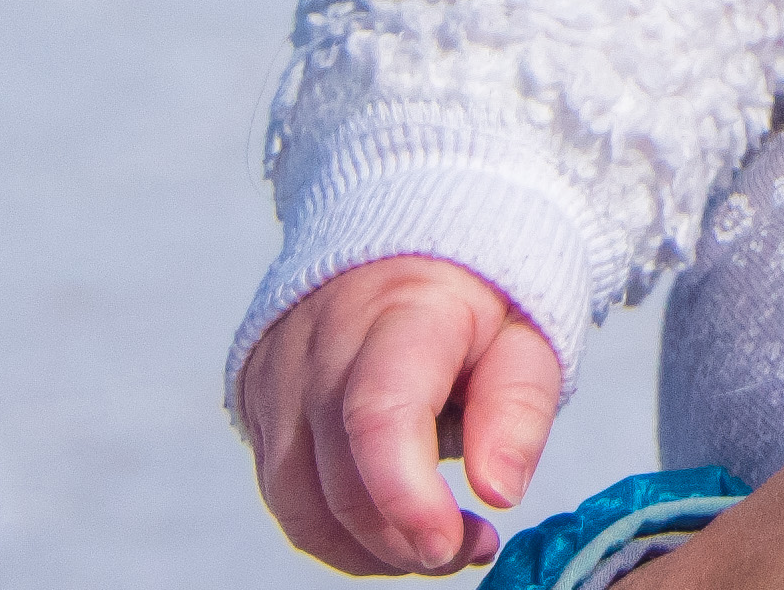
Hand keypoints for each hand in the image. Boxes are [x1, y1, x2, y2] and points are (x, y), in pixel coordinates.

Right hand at [237, 253, 561, 575]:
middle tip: (467, 544)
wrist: (404, 235)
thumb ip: (518, 408)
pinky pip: (283, 492)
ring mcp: (277, 372)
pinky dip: (335, 529)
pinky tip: (389, 522)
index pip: (379, 415)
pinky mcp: (256, 399)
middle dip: (404, 538)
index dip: (408, 499)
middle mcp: (320, 341)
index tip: (453, 541)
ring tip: (433, 541)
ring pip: (298, 501)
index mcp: (401, 310)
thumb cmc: (476, 294)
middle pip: (338, 477)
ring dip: (367, 547)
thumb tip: (499, 491)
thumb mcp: (528, 334)